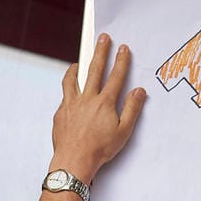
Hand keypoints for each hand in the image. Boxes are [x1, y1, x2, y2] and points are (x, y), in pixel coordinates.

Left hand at [52, 33, 146, 182]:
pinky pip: (65, 96)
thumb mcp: (123, 131)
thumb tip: (139, 93)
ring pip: (72, 79)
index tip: (123, 49)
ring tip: (77, 62)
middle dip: (100, 52)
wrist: (74, 160)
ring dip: (77, 68)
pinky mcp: (61, 112)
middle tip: (102, 39)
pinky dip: (69, 91)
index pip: (116, 77)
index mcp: (104, 103)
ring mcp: (71, 104)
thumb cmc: (99, 150)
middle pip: (94, 70)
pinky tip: (71, 93)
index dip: (121, 61)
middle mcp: (87, 99)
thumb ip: (132, 109)